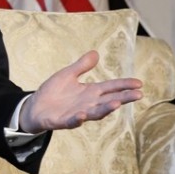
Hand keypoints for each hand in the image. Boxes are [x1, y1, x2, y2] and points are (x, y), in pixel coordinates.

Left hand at [20, 50, 142, 132]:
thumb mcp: (68, 75)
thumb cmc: (53, 91)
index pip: (111, 87)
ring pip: (95, 113)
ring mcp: (78, 113)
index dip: (124, 85)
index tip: (139, 83)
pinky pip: (73, 121)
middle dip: (123, 97)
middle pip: (109, 100)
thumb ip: (82, 66)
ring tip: (116, 103)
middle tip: (138, 94)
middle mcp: (88, 103)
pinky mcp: (64, 121)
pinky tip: (83, 115)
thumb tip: (96, 53)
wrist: (35, 106)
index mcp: (90, 92)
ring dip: (105, 109)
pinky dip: (78, 119)